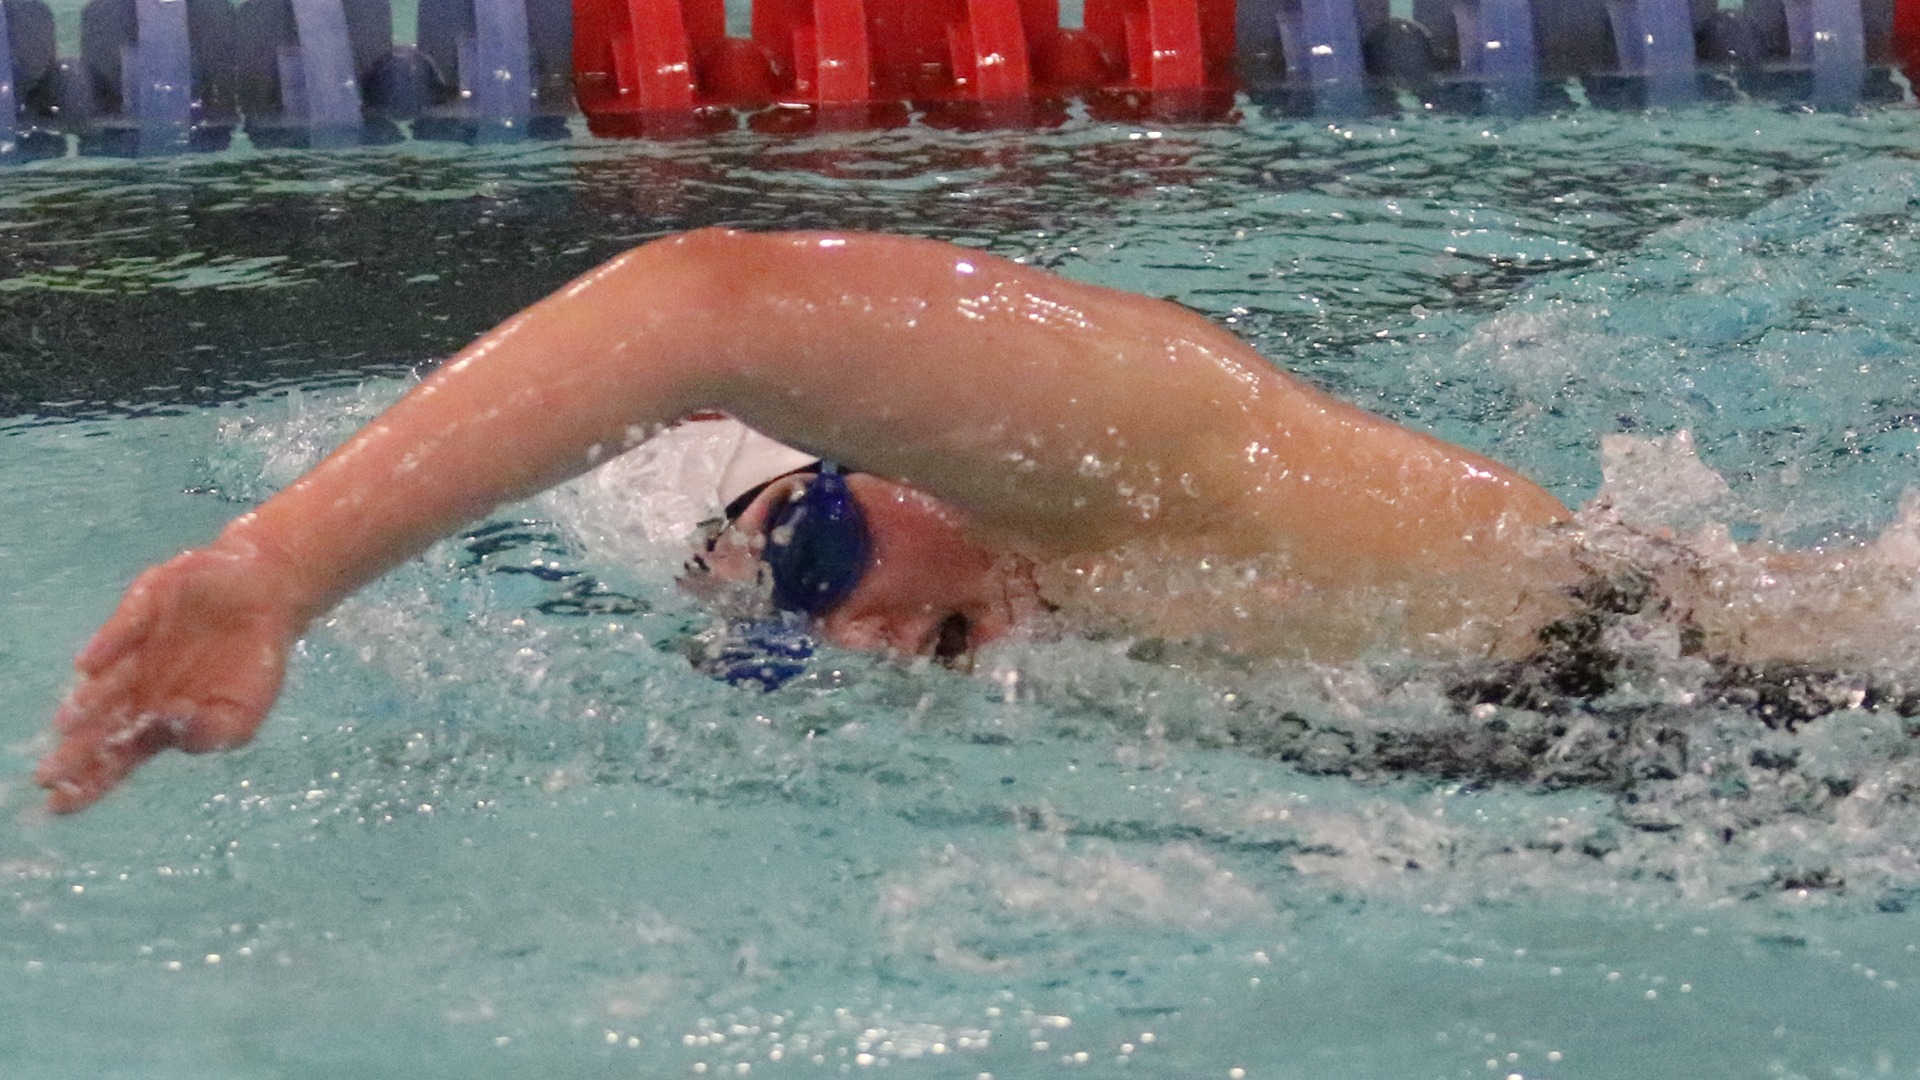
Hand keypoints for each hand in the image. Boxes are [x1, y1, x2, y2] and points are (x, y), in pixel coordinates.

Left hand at [36, 542, 307, 813]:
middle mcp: (138, 686)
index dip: (91, 780)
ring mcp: (139, 648)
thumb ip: (214, 734)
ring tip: (70, 724)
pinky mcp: (146, 607)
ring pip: (107, 680)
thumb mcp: (244, 714)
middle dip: (76, 751)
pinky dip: (108, 645)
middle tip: (48, 775)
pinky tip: (91, 665)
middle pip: (102, 724)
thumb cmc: (255, 660)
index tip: (59, 803)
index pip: (118, 755)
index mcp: (159, 718)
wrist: (270, 596)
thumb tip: (174, 732)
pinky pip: (124, 628)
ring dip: (88, 702)